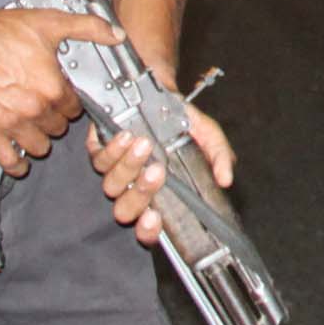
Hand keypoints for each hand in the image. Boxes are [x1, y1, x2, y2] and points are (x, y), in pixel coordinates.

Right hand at [0, 8, 119, 176]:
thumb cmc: (0, 31)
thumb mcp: (52, 22)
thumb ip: (88, 28)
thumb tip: (115, 35)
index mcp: (53, 87)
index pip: (74, 109)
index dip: (70, 104)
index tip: (65, 100)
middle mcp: (35, 109)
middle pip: (58, 128)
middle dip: (55, 120)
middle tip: (47, 110)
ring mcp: (12, 123)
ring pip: (39, 146)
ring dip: (39, 140)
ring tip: (35, 129)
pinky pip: (8, 159)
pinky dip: (16, 164)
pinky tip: (19, 161)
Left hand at [89, 107, 236, 246]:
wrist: (161, 94)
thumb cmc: (182, 122)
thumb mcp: (208, 136)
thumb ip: (219, 157)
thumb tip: (226, 179)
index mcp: (158, 196)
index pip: (147, 229)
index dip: (147, 231)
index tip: (155, 218)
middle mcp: (132, 190)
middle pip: (125, 209)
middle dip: (141, 192)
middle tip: (158, 170)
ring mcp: (113, 172)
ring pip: (111, 184)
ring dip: (128, 166)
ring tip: (145, 144)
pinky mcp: (99, 151)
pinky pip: (97, 159)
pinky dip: (111, 149)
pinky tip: (126, 136)